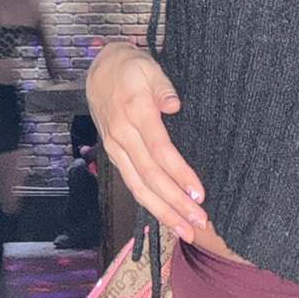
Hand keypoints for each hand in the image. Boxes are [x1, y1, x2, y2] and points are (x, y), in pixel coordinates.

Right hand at [85, 42, 206, 241]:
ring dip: (163, 212)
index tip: (198, 193)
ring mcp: (116, 149)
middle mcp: (122, 136)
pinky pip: (133, 184)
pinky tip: (167, 218)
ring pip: (139, 187)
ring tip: (186, 230)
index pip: (159, 151)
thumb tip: (174, 104)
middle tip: (199, 221)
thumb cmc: (130, 68)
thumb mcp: (149, 67)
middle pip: (150, 177)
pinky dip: (150, 204)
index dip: (179, 174)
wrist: (99, 69)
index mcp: (134, 113)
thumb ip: (163, 86)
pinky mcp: (115, 156)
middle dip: (175, 203)